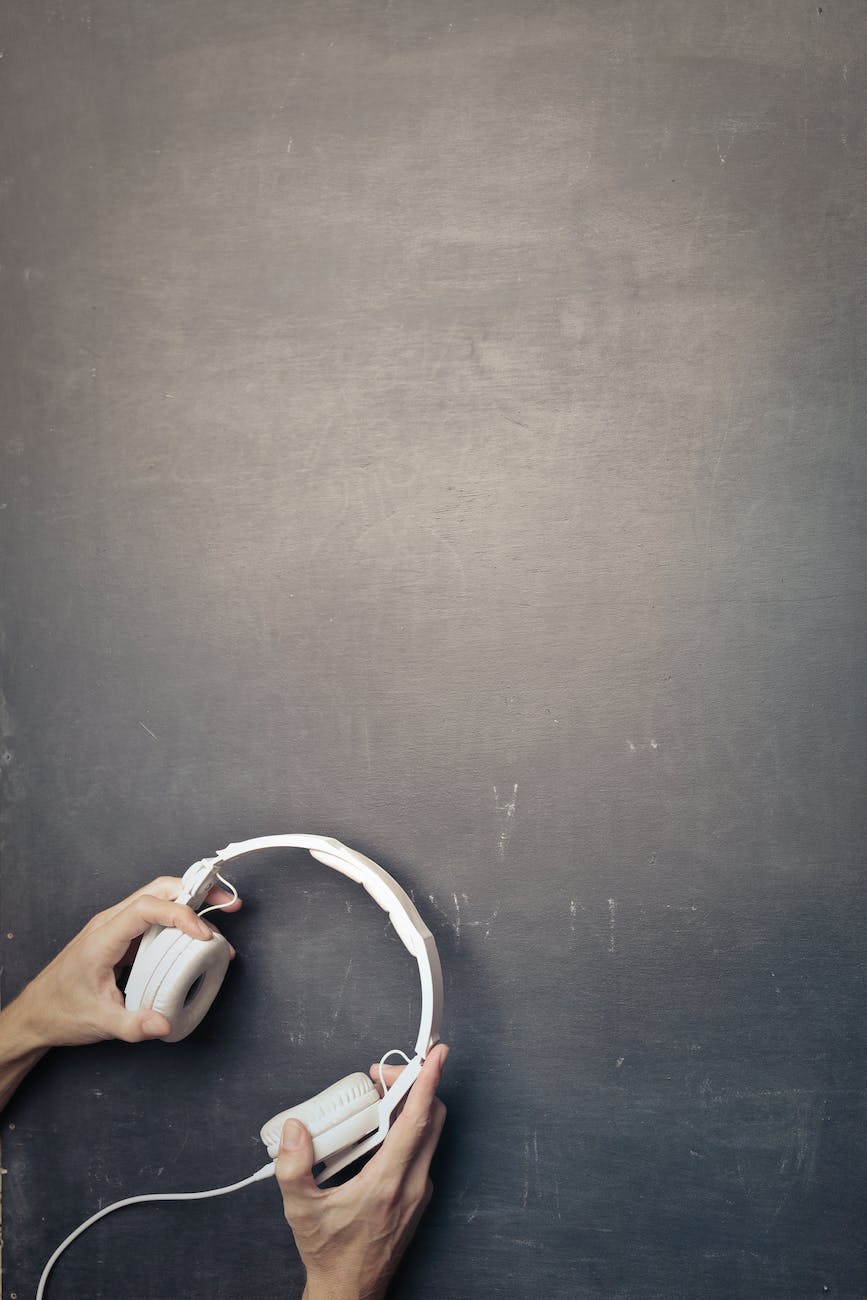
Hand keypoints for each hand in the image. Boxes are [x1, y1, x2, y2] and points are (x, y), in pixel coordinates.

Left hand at [3, 876, 240, 1050]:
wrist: (36, 1013)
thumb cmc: (60, 1013)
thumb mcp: (98, 1022)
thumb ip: (132, 1025)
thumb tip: (164, 1023)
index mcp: (102, 938)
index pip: (147, 908)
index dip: (180, 915)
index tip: (203, 935)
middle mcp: (110, 924)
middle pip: (158, 890)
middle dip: (196, 890)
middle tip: (227, 903)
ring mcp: (115, 928)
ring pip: (158, 899)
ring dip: (191, 903)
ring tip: (219, 922)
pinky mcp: (121, 937)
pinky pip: (154, 919)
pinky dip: (179, 921)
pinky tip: (196, 939)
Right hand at [276, 1043, 448, 1299]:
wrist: (350, 1292)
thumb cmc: (330, 1254)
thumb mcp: (301, 1211)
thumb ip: (292, 1168)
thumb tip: (295, 1129)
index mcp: (388, 1183)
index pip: (416, 1121)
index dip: (427, 1082)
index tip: (436, 1056)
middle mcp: (412, 1184)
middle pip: (431, 1120)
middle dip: (414, 1085)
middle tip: (382, 1075)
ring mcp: (419, 1192)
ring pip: (429, 1135)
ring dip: (411, 1107)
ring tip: (378, 1098)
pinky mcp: (418, 1197)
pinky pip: (421, 1152)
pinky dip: (407, 1131)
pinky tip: (379, 1132)